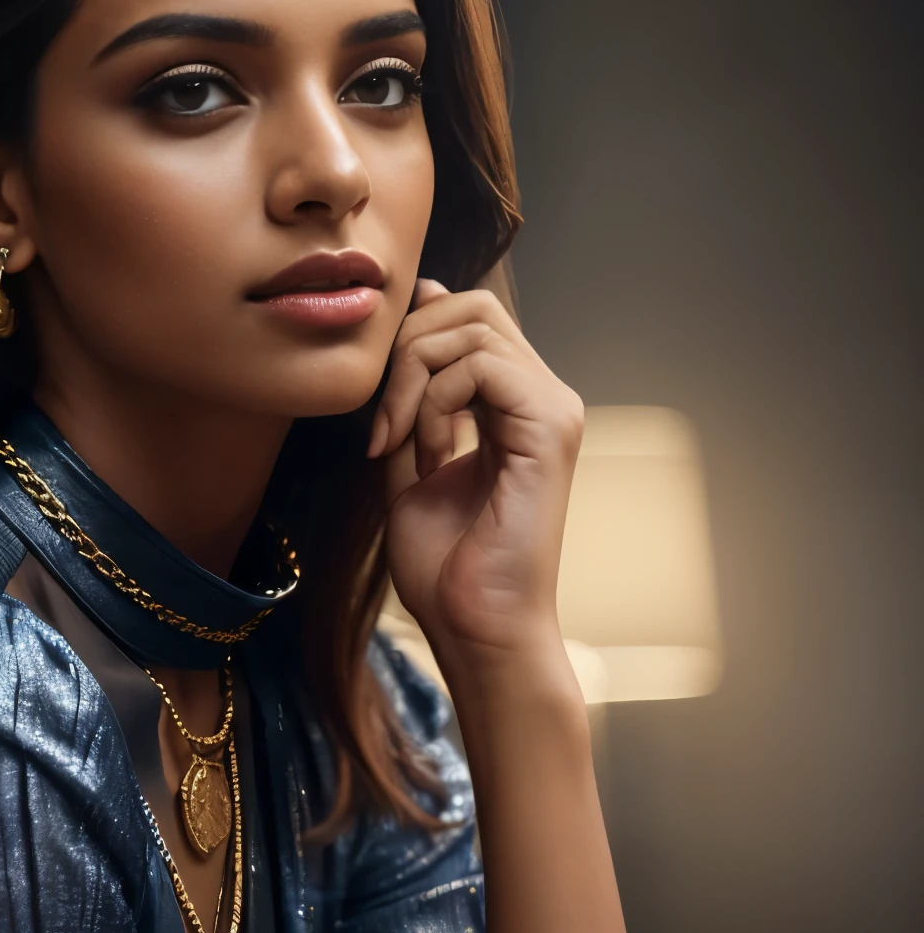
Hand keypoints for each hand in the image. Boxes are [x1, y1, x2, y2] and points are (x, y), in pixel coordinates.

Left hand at [368, 280, 584, 686]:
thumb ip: (411, 395)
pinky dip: (433, 402)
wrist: (475, 627)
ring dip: (414, 381)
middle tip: (383, 424)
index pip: (467, 314)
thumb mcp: (407, 461)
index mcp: (514, 402)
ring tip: (405, 447)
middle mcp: (543, 396)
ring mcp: (553, 408)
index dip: (411, 336)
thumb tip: (415, 313)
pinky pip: (480, 366)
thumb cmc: (445, 564)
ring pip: (471, 326)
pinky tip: (427, 454)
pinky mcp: (551, 427)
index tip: (380, 413)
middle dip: (407, 349)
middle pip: (470, 305)